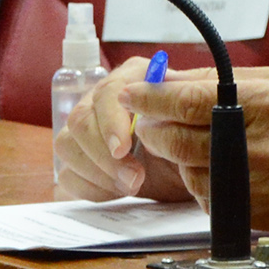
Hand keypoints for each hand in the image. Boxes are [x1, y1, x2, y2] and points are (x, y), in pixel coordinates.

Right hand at [53, 56, 191, 204]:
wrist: (197, 166)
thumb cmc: (200, 137)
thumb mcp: (200, 121)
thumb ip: (184, 107)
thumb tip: (167, 103)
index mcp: (134, 78)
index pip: (108, 92)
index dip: (111, 122)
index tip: (122, 149)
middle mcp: (105, 98)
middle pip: (80, 120)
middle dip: (104, 156)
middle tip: (135, 179)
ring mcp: (89, 129)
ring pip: (67, 145)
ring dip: (97, 172)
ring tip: (132, 185)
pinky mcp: (82, 161)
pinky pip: (68, 175)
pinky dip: (91, 188)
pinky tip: (117, 191)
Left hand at [128, 66, 268, 237]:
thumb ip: (220, 83)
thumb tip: (164, 81)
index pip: (189, 103)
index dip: (151, 99)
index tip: (131, 94)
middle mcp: (265, 147)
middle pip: (181, 142)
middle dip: (156, 130)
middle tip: (150, 121)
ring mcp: (266, 187)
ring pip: (191, 176)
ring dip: (183, 161)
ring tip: (197, 145)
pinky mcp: (268, 218)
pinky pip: (214, 204)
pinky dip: (208, 187)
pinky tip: (223, 172)